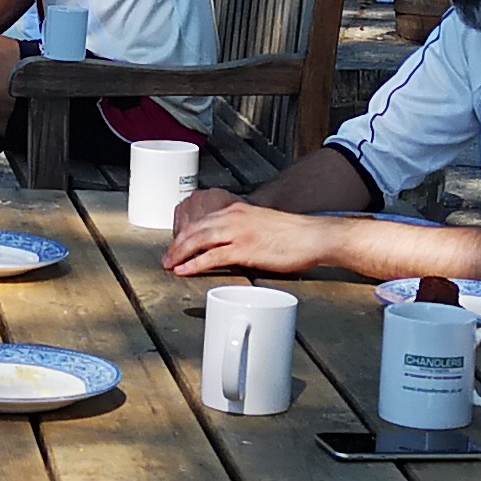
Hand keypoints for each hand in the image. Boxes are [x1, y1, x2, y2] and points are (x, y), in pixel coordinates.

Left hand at [162, 194, 333, 276]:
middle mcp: (235, 217)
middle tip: (166, 258)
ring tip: (169, 264)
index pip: (203, 220)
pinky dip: (195, 264)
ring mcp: (239, 232)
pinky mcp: (246, 249)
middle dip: (177, 244)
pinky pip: (213, 257)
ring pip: (199, 240)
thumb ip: (244, 231)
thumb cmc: (294, 235)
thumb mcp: (262, 225)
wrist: (314, 236)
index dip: (186, 234)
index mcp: (238, 210)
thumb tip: (232, 246)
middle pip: (195, 229)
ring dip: (180, 253)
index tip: (177, 246)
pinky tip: (185, 270)